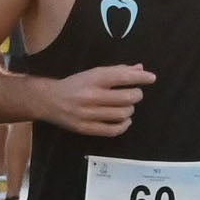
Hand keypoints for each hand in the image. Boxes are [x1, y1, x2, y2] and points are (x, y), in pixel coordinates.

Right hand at [39, 63, 153, 137]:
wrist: (48, 100)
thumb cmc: (75, 85)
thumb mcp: (93, 73)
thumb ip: (117, 71)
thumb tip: (140, 69)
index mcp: (93, 78)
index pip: (122, 76)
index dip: (140, 77)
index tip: (151, 78)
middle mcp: (91, 95)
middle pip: (127, 97)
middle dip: (136, 95)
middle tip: (134, 94)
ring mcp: (89, 113)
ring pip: (123, 114)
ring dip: (130, 110)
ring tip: (126, 107)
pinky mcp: (86, 128)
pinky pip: (113, 130)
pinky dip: (124, 125)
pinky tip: (124, 120)